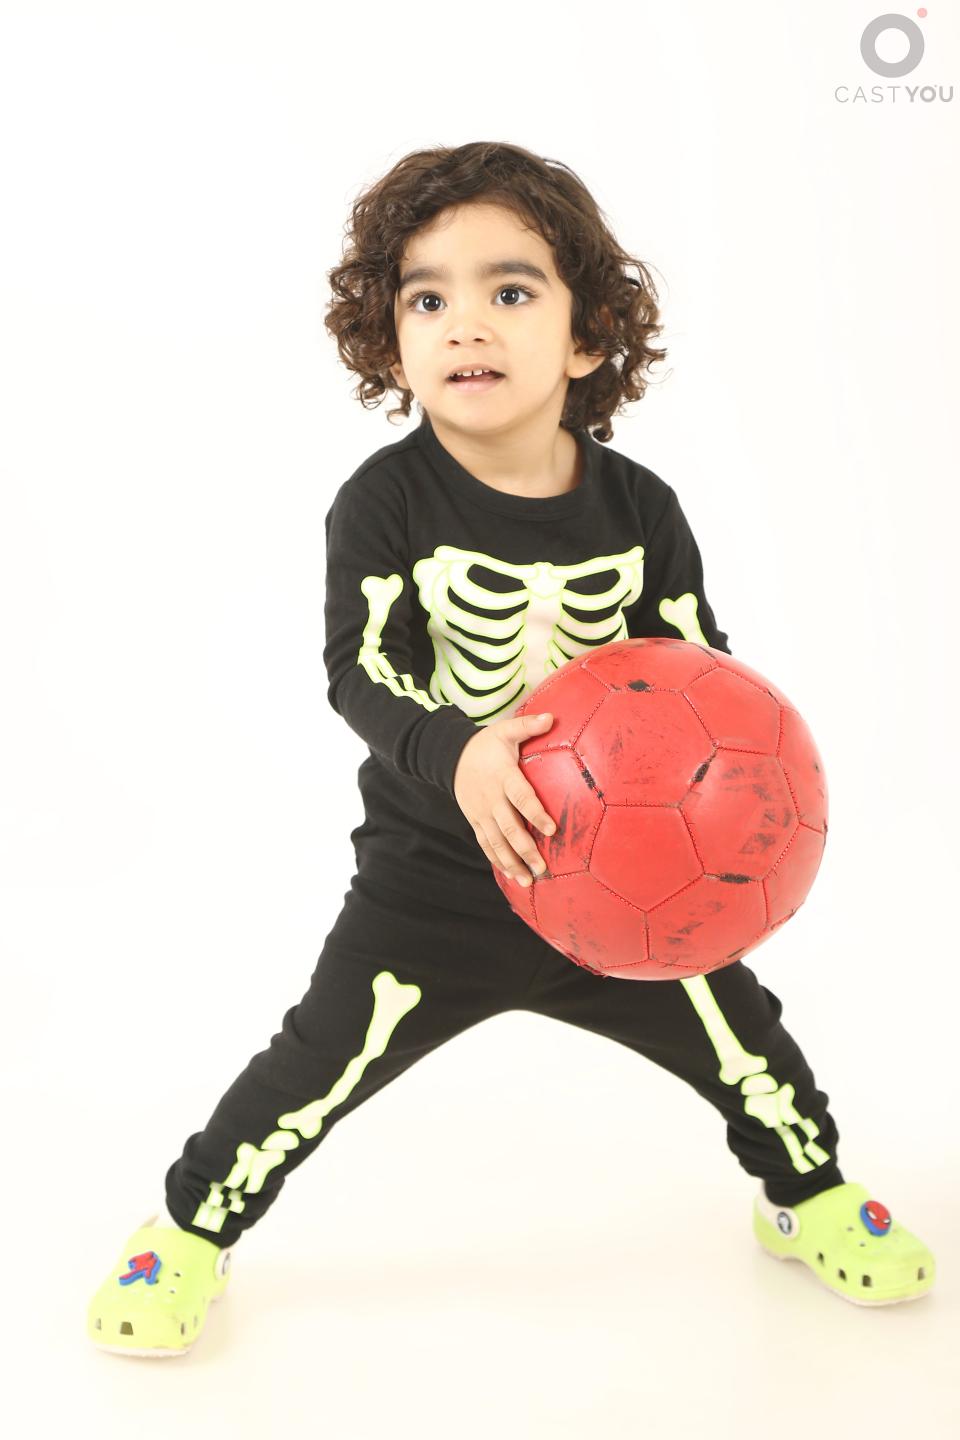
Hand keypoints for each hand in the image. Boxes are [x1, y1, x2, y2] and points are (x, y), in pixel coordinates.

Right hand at [452, 711, 556, 885]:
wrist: (450, 757)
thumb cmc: (486, 744)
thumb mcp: (505, 731)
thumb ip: (528, 726)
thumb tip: (551, 717)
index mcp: (503, 777)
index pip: (521, 798)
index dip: (535, 813)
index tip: (551, 829)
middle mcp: (492, 799)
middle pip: (509, 828)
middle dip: (525, 849)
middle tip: (543, 868)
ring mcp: (482, 813)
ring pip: (497, 843)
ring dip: (512, 862)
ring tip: (528, 880)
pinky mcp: (476, 821)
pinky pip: (486, 844)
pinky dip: (498, 861)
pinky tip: (512, 875)